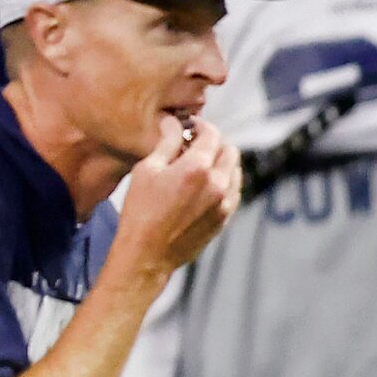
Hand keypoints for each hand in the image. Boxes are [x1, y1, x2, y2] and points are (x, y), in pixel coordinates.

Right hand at [112, 114, 243, 277]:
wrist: (148, 253)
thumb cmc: (141, 211)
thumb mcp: (148, 169)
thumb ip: (167, 142)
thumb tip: (174, 123)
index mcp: (197, 167)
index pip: (213, 134)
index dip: (201, 126)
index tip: (190, 128)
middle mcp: (217, 184)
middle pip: (229, 151)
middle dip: (213, 144)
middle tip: (193, 146)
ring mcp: (224, 204)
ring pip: (235, 172)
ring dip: (221, 163)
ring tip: (198, 167)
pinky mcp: (224, 219)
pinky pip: (233, 192)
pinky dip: (223, 183)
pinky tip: (203, 186)